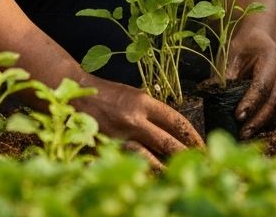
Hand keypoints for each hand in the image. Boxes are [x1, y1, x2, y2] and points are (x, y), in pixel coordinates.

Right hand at [74, 76, 203, 167]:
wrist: (74, 95)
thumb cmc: (107, 95)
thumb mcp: (133, 95)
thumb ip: (151, 111)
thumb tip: (173, 130)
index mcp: (142, 102)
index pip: (175, 120)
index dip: (191, 135)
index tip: (201, 145)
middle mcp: (132, 120)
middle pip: (166, 142)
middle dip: (185, 155)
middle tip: (199, 165)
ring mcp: (118, 138)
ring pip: (149, 159)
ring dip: (165, 169)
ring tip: (178, 176)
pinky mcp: (105, 151)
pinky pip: (128, 166)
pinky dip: (141, 173)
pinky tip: (152, 180)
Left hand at [223, 24, 275, 137]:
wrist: (261, 37)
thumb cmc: (245, 45)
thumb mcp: (234, 54)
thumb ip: (229, 74)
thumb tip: (217, 95)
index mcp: (273, 57)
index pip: (262, 85)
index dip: (251, 103)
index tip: (238, 117)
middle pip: (273, 101)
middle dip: (257, 120)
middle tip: (242, 135)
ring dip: (262, 124)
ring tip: (245, 135)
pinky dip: (267, 120)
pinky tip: (254, 128)